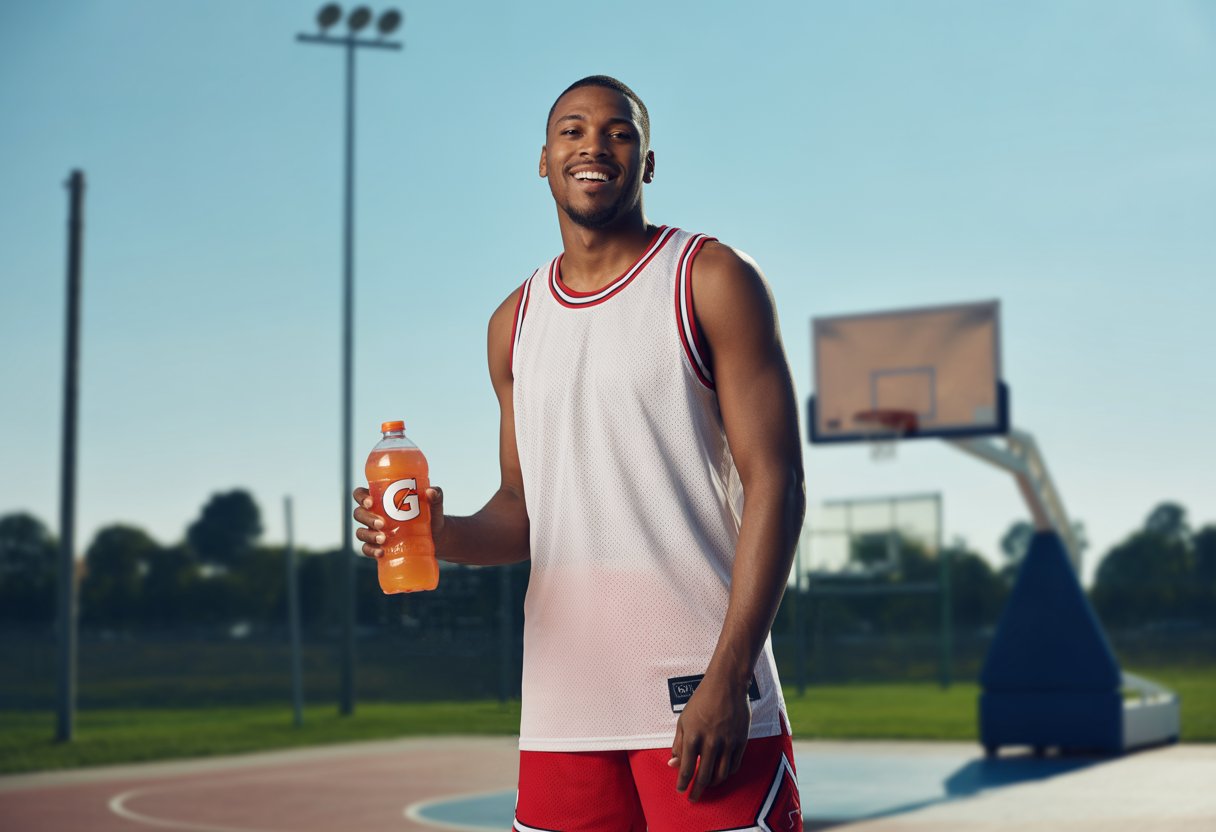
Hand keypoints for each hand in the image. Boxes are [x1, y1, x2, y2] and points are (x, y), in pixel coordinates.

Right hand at [352, 485, 444, 557]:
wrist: (437, 537)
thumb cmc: (431, 515)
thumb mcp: (434, 505)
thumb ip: (436, 495)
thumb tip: (431, 492)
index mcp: (381, 499)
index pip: (360, 494)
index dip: (361, 497)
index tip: (371, 502)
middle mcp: (374, 514)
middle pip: (359, 514)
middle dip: (368, 519)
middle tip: (383, 524)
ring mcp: (375, 531)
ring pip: (361, 532)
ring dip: (369, 535)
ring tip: (383, 539)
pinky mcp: (379, 546)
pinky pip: (367, 549)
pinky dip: (371, 551)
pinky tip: (381, 552)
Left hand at [668, 672, 750, 801]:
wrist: (727, 685)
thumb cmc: (702, 700)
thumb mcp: (684, 720)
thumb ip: (678, 744)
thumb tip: (673, 764)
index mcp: (693, 736)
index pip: (687, 769)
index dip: (683, 783)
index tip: (681, 790)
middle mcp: (711, 742)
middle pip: (704, 776)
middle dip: (697, 790)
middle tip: (693, 797)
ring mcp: (728, 743)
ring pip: (721, 775)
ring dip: (712, 785)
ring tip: (707, 786)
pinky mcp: (741, 741)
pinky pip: (734, 766)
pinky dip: (726, 774)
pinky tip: (720, 774)